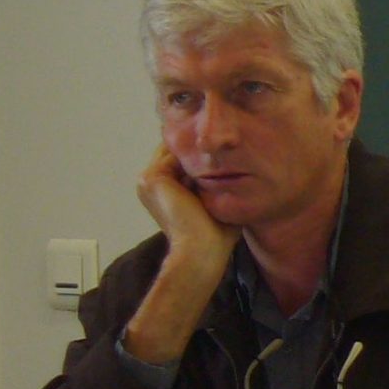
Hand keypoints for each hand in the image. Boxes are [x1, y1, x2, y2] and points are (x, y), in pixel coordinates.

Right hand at [122, 147, 240, 365]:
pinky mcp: (153, 179)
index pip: (180, 160)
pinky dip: (196, 152)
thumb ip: (219, 185)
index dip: (204, 153)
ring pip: (176, 149)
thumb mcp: (217, 203)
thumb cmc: (215, 235)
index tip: (229, 147)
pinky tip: (219, 153)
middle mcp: (151, 184)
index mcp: (162, 191)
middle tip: (229, 137)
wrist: (201, 252)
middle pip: (176, 151)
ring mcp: (148, 181)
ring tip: (227, 144)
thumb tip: (241, 168)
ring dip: (199, 146)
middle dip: (201, 145)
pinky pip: (174, 153)